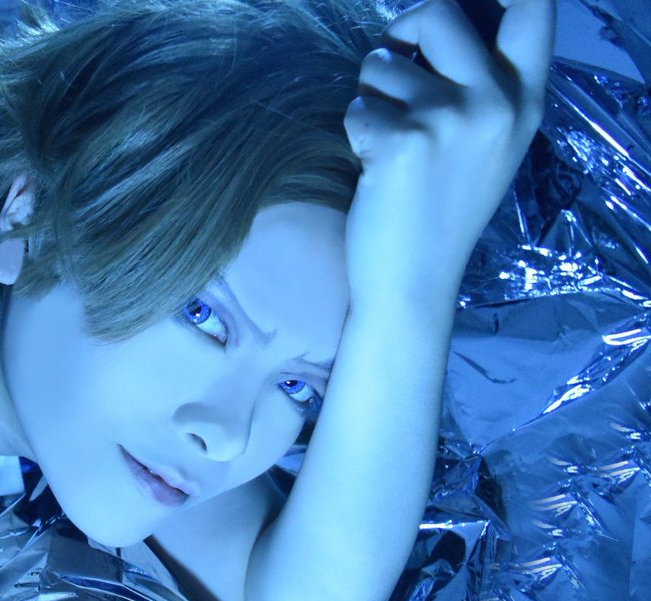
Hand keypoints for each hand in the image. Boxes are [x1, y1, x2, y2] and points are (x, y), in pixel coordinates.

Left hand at [342, 0, 556, 311]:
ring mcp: (450, 120)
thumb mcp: (487, 143)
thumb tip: (429, 19)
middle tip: (393, 70)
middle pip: (438, 12)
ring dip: (372, 95)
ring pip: (384, 63)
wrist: (414, 282)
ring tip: (389, 142)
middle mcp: (496, 102)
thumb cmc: (441, 211)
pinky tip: (375, 167)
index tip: (467, 6)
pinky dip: (356, 131)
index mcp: (525, 100)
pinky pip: (358, 106)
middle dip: (401, 35)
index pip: (533, 8)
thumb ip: (480, 83)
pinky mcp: (402, 141)